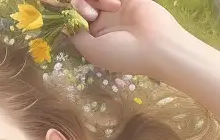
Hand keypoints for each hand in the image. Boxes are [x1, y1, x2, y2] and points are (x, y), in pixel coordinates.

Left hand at [69, 0, 184, 75]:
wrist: (156, 45)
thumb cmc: (122, 54)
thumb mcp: (91, 50)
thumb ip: (75, 34)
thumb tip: (63, 22)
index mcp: (93, 37)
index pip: (74, 20)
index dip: (68, 14)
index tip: (63, 11)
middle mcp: (102, 21)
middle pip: (81, 4)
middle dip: (81, 4)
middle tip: (92, 14)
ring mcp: (114, 8)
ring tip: (113, 6)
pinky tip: (117, 3)